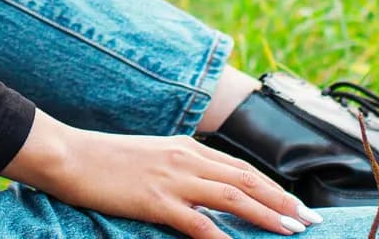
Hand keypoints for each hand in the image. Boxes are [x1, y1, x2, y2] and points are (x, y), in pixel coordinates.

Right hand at [4, 112, 322, 237]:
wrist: (69, 155)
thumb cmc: (103, 160)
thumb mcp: (150, 158)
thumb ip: (178, 169)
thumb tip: (203, 191)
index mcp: (185, 148)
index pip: (240, 169)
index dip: (271, 188)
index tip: (295, 205)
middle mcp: (185, 159)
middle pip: (246, 180)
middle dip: (282, 201)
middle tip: (309, 220)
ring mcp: (171, 179)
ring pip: (233, 197)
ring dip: (267, 214)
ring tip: (292, 230)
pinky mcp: (155, 200)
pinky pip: (197, 222)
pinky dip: (222, 236)